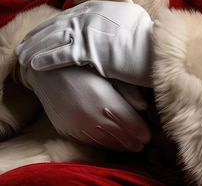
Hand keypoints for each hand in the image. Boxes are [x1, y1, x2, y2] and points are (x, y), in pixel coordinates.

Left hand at [16, 0, 153, 85]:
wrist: (154, 48)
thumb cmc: (147, 35)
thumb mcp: (137, 16)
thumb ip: (128, 9)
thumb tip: (128, 2)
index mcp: (100, 7)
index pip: (70, 14)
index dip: (54, 23)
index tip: (43, 30)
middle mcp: (90, 16)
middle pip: (58, 25)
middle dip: (39, 34)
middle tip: (25, 43)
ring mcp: (88, 32)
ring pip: (55, 39)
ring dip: (36, 48)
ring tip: (23, 56)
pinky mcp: (87, 50)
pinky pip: (61, 55)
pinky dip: (45, 59)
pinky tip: (34, 65)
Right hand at [17, 63, 150, 150]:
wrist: (44, 68)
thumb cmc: (80, 64)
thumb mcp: (107, 71)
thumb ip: (127, 90)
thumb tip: (144, 106)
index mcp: (105, 101)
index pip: (130, 124)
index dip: (141, 131)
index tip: (148, 134)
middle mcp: (92, 117)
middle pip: (118, 136)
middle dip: (133, 141)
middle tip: (143, 143)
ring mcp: (78, 125)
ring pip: (104, 141)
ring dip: (119, 144)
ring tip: (131, 145)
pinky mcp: (66, 128)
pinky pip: (89, 141)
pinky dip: (102, 142)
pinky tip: (110, 141)